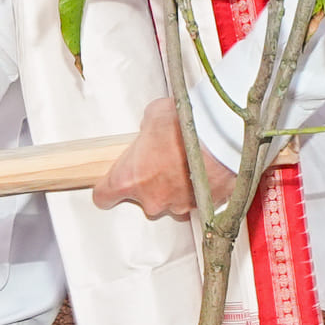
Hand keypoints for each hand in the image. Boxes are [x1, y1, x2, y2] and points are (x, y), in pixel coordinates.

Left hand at [94, 93, 194, 218]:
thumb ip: (146, 130)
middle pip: (142, 199)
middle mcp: (151, 199)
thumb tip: (152, 129)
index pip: (103, 197)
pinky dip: (198, 189)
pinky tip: (204, 171)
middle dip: (151, 183)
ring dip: (176, 186)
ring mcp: (177, 206)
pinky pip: (195, 201)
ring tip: (188, 164)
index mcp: (128, 179)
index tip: (113, 184)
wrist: (221, 137)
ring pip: (171, 201)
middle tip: (163, 162)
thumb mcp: (154, 116)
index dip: (108, 189)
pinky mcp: (201, 208)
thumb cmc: (185, 127)